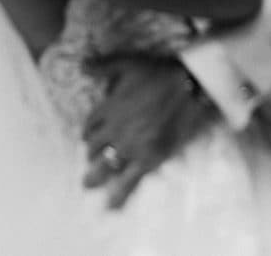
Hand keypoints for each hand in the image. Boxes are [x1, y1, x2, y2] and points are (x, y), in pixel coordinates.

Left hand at [82, 53, 218, 208]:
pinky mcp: (149, 157)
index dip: (88, 131)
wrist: (189, 85)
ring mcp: (131, 146)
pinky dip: (120, 196)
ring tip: (87, 183)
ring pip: (105, 166)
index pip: (89, 125)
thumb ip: (103, 66)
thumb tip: (81, 65)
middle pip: (93, 147)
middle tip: (92, 157)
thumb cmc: (159, 72)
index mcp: (108, 108)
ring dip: (94, 176)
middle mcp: (115, 130)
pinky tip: (111, 207)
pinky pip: (130, 181)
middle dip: (91, 152)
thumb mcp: (128, 63)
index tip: (90, 134)